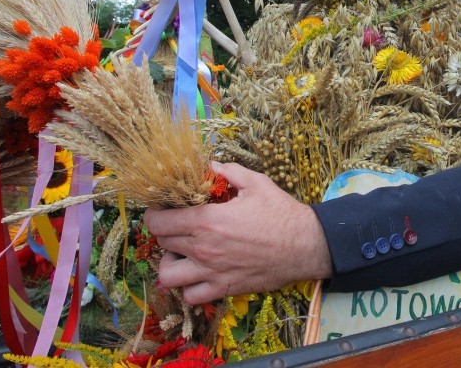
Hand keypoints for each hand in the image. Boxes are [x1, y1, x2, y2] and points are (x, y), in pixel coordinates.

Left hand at [143, 161, 331, 303]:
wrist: (305, 245)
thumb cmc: (281, 213)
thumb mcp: (256, 183)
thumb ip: (229, 172)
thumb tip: (211, 165)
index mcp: (206, 220)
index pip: (159, 222)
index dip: (154, 214)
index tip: (162, 210)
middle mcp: (203, 249)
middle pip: (162, 243)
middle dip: (164, 233)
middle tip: (177, 226)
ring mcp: (211, 272)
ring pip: (168, 275)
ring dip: (170, 263)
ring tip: (183, 253)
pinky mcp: (224, 288)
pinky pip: (191, 296)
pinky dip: (189, 286)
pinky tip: (199, 273)